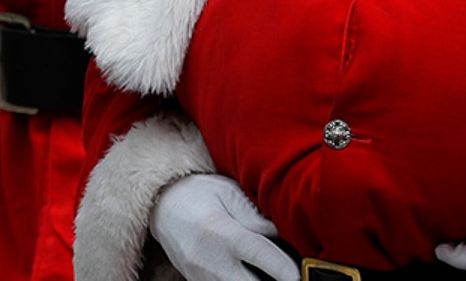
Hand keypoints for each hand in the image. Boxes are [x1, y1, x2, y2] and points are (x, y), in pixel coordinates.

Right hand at [151, 174, 297, 280]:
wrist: (161, 205)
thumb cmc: (200, 194)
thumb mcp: (229, 194)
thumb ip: (258, 218)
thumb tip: (289, 237)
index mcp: (225, 234)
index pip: (267, 260)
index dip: (290, 271)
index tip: (304, 273)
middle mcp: (212, 262)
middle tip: (289, 275)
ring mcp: (202, 278)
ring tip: (269, 272)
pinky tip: (249, 273)